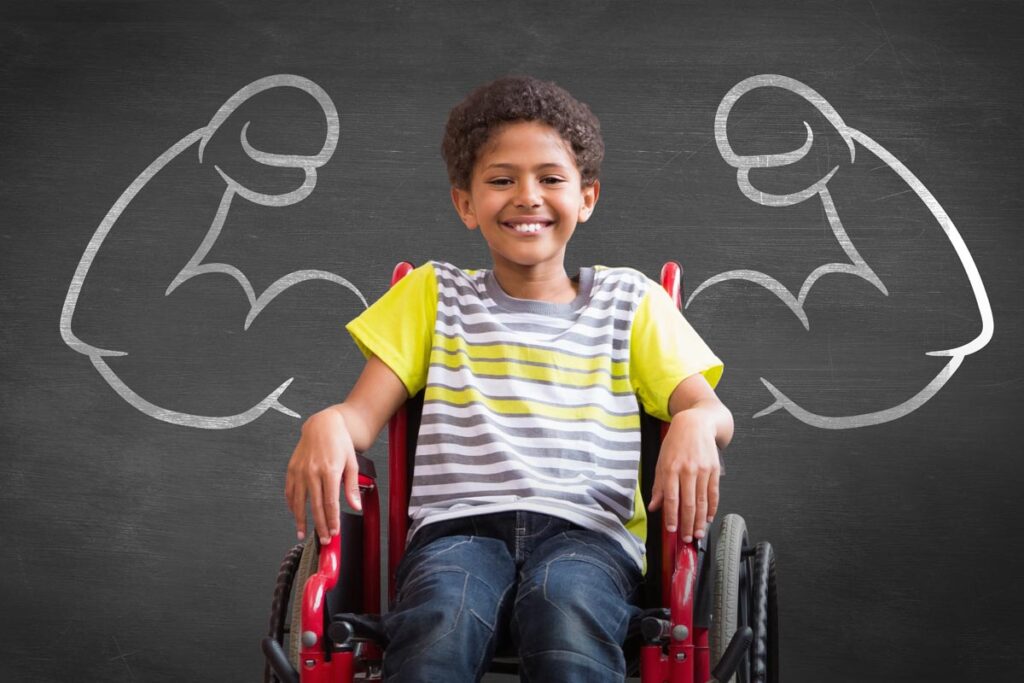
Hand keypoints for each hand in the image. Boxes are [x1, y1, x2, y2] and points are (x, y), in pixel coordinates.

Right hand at [285, 407, 361, 543]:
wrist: (323, 425)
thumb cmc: (339, 442)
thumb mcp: (352, 463)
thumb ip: (351, 486)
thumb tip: (355, 506)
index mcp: (329, 471)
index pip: (330, 503)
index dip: (332, 520)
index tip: (335, 532)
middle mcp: (312, 472)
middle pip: (315, 506)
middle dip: (320, 526)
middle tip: (324, 539)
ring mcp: (300, 471)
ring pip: (298, 502)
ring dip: (301, 520)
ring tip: (303, 533)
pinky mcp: (292, 469)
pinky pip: (289, 491)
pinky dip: (291, 504)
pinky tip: (295, 513)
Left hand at [647, 410, 720, 542]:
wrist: (696, 424)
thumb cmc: (675, 442)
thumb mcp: (661, 460)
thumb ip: (658, 485)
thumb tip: (654, 506)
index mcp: (671, 468)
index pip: (671, 498)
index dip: (672, 516)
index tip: (672, 529)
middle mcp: (688, 470)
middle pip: (689, 503)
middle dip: (688, 524)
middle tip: (687, 538)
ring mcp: (703, 470)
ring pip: (702, 501)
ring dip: (701, 520)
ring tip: (698, 533)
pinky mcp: (714, 470)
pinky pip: (714, 493)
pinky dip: (712, 507)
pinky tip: (709, 518)